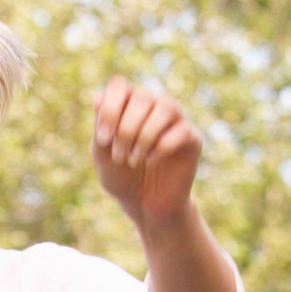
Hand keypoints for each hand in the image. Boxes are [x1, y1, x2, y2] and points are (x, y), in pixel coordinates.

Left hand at [93, 78, 201, 226]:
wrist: (144, 206)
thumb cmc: (122, 177)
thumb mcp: (102, 154)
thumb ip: (100, 126)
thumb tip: (98, 98)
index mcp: (129, 105)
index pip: (120, 86)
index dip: (110, 109)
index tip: (102, 139)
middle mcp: (153, 107)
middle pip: (142, 97)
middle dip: (126, 129)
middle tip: (120, 156)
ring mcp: (175, 121)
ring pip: (166, 107)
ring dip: (145, 135)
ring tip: (134, 159)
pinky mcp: (192, 139)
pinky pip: (181, 131)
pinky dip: (162, 147)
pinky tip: (151, 162)